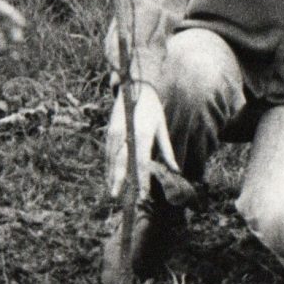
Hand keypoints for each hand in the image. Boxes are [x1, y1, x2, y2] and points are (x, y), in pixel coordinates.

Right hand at [103, 85, 178, 200]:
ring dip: (110, 175)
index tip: (143, 194)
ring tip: (112, 192)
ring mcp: (115, 132)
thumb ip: (167, 150)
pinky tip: (109, 177)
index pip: (141, 161)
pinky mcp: (109, 132)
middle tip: (116, 197)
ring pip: (110, 158)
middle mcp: (126, 134)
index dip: (142, 179)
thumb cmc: (152, 110)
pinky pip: (107, 152)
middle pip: (120, 161)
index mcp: (142, 133)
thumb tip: (176, 170)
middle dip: (118, 180)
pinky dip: (107, 165)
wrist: (135, 87)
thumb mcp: (162, 127)